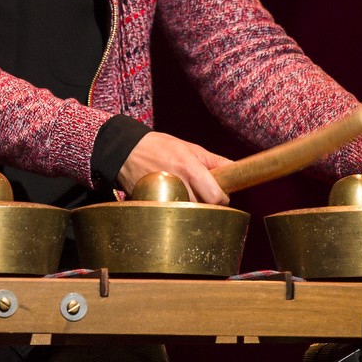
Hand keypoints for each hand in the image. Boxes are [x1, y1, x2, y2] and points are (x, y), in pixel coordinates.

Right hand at [118, 131, 233, 204]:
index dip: (222, 199)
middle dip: (207, 203)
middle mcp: (178, 184)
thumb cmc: (160, 146)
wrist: (125, 151)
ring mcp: (163, 198)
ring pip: (189, 213)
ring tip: (184, 194)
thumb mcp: (190, 147)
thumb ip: (214, 161)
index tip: (220, 195)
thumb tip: (235, 168)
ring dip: (191, 208)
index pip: (216, 197)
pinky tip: (170, 199)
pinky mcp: (152, 206)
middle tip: (201, 194)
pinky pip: (171, 215)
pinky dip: (174, 210)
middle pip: (204, 208)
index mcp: (190, 168)